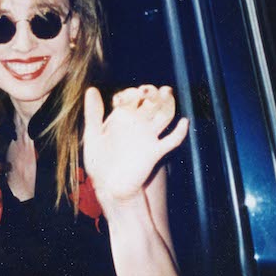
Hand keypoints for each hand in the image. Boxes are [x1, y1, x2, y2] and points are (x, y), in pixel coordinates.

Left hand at [82, 85, 188, 204]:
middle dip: (151, 93)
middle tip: (146, 90)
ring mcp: (148, 137)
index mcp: (121, 119)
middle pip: (150, 102)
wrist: (110, 186)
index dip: (130, 93)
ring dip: (168, 103)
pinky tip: (184, 122)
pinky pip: (172, 140)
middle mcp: (137, 125)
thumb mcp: (93, 136)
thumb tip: (92, 89)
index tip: (122, 98)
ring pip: (164, 115)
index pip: (131, 98)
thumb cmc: (99, 162)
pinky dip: (180, 131)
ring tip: (167, 92)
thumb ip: (93, 113)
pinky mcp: (156, 151)